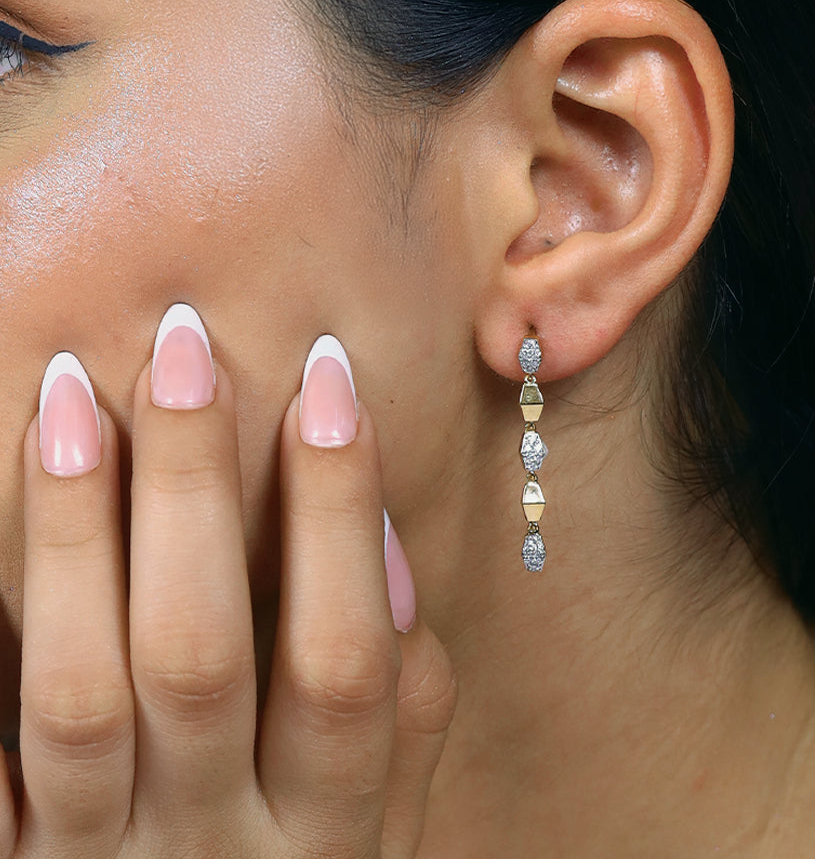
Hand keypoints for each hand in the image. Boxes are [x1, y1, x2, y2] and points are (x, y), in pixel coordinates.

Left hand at [4, 305, 455, 857]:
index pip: (347, 657)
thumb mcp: (385, 830)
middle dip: (192, 487)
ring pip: (75, 691)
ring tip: (70, 393)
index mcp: (327, 835)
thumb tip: (382, 549)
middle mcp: (213, 850)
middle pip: (201, 653)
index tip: (329, 379)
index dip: (341, 511)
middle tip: (186, 344)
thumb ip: (405, 708)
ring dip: (72, 530)